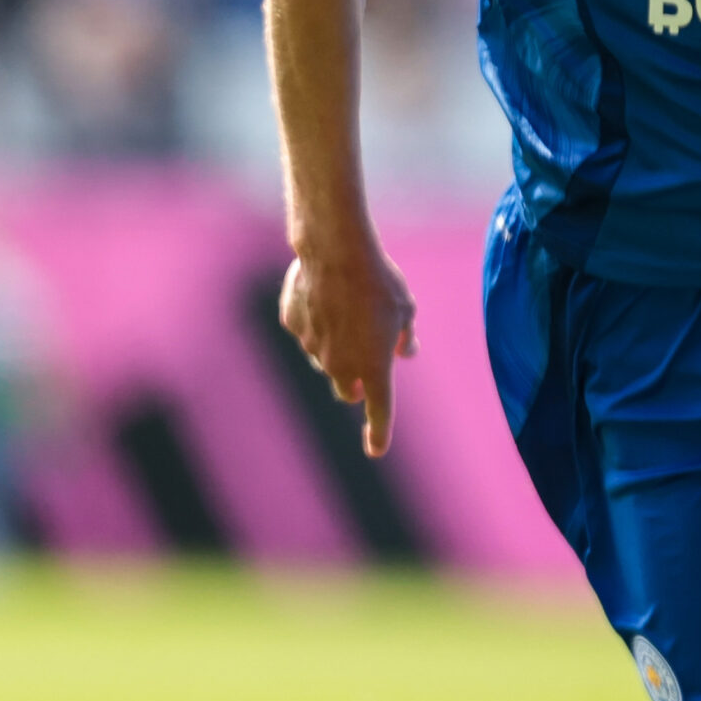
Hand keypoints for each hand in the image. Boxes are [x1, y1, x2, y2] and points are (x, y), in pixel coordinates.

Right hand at [278, 248, 417, 456]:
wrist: (337, 251)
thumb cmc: (380, 280)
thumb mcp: (405, 308)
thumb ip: (405, 335)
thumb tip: (406, 351)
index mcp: (374, 366)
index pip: (379, 412)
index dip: (378, 433)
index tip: (376, 449)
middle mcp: (341, 365)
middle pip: (348, 390)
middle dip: (356, 382)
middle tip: (365, 358)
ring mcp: (312, 348)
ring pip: (325, 359)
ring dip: (336, 347)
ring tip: (348, 308)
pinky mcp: (293, 326)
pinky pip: (306, 331)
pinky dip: (315, 321)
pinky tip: (324, 293)